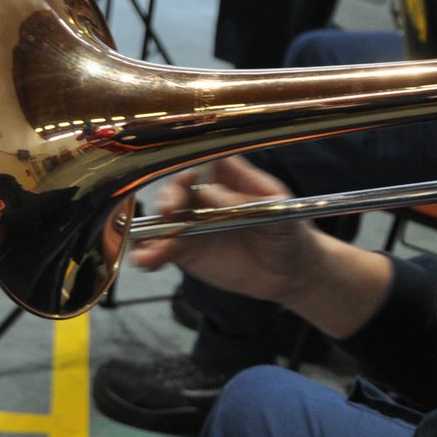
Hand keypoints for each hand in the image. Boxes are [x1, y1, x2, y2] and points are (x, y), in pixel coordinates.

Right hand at [129, 157, 324, 303]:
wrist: (290, 273)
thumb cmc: (291, 233)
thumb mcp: (278, 212)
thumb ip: (247, 202)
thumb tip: (211, 192)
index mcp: (231, 178)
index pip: (203, 163)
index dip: (190, 167)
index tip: (187, 181)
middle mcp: (207, 196)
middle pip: (178, 188)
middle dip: (169, 197)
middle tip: (170, 211)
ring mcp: (193, 223)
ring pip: (165, 219)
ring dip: (151, 229)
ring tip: (148, 246)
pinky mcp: (187, 250)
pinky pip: (163, 248)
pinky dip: (151, 253)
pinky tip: (146, 260)